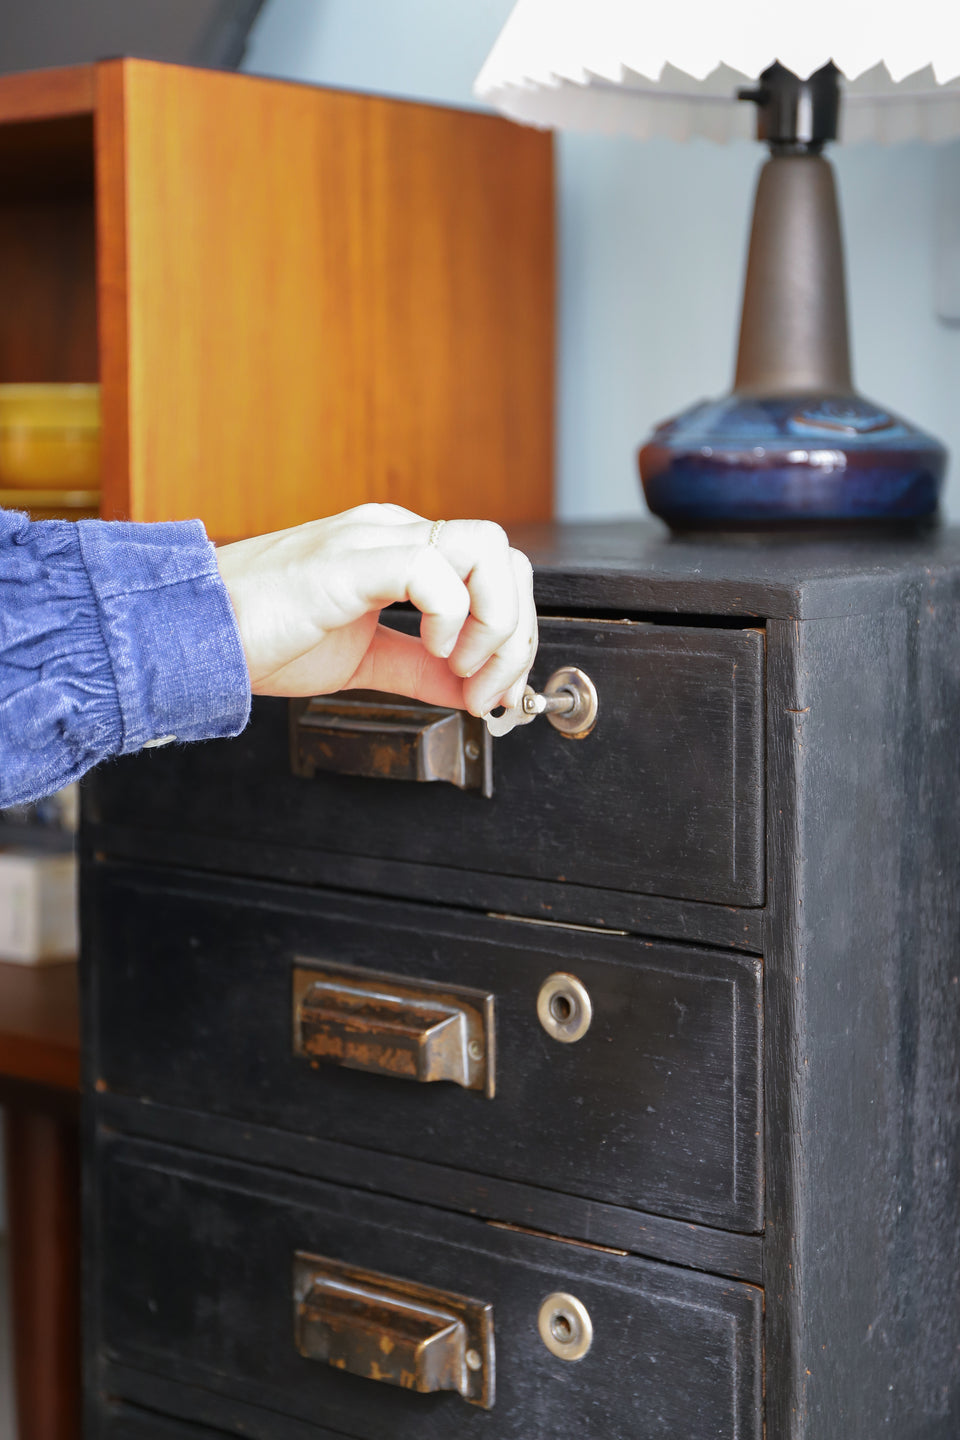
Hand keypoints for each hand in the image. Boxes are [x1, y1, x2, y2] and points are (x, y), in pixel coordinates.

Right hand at [214, 504, 537, 715]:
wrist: (194, 637)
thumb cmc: (260, 637)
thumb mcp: (362, 660)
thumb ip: (419, 669)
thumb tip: (470, 690)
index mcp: (395, 549)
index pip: (491, 566)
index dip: (511, 630)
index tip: (491, 690)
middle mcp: (390, 532)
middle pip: (503, 553)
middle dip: (514, 632)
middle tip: (485, 688)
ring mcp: (371, 539)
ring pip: (485, 548)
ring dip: (493, 621)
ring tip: (460, 668)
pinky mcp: (348, 561)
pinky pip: (434, 569)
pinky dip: (453, 618)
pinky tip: (431, 650)